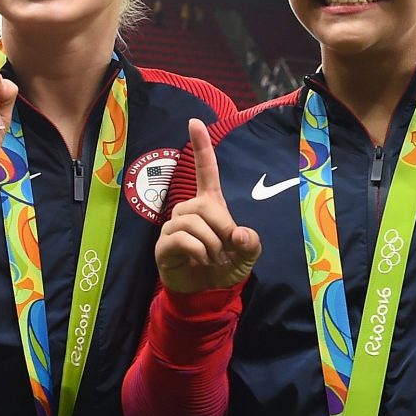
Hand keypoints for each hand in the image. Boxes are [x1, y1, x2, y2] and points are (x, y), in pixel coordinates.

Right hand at [154, 118, 260, 294]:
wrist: (207, 293)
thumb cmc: (225, 267)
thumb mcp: (248, 255)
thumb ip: (251, 242)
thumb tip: (239, 234)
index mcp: (209, 204)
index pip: (205, 171)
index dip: (202, 147)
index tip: (195, 122)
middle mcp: (188, 210)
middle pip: (203, 205)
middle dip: (221, 228)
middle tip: (226, 249)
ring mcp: (173, 226)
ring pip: (192, 222)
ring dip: (210, 243)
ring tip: (213, 257)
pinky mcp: (164, 244)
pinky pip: (181, 237)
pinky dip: (198, 250)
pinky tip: (201, 260)